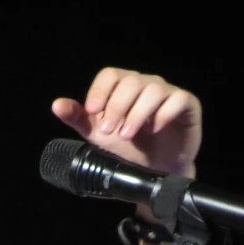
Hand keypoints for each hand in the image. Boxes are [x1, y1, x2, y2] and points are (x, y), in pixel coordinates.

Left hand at [52, 67, 201, 175]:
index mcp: (122, 86)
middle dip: (116, 107)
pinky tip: (153, 129)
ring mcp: (167, 92)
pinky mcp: (187, 104)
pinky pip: (177, 99)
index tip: (92, 111)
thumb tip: (56, 105)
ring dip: (136, 114)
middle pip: (130, 81)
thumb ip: (78, 118)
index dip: (100, 91)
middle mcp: (145, 84)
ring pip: (153, 89)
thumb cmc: (126, 147)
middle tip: (108, 131)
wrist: (154, 169)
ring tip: (126, 134)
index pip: (110, 75)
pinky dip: (163, 114)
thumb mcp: (97, 134)